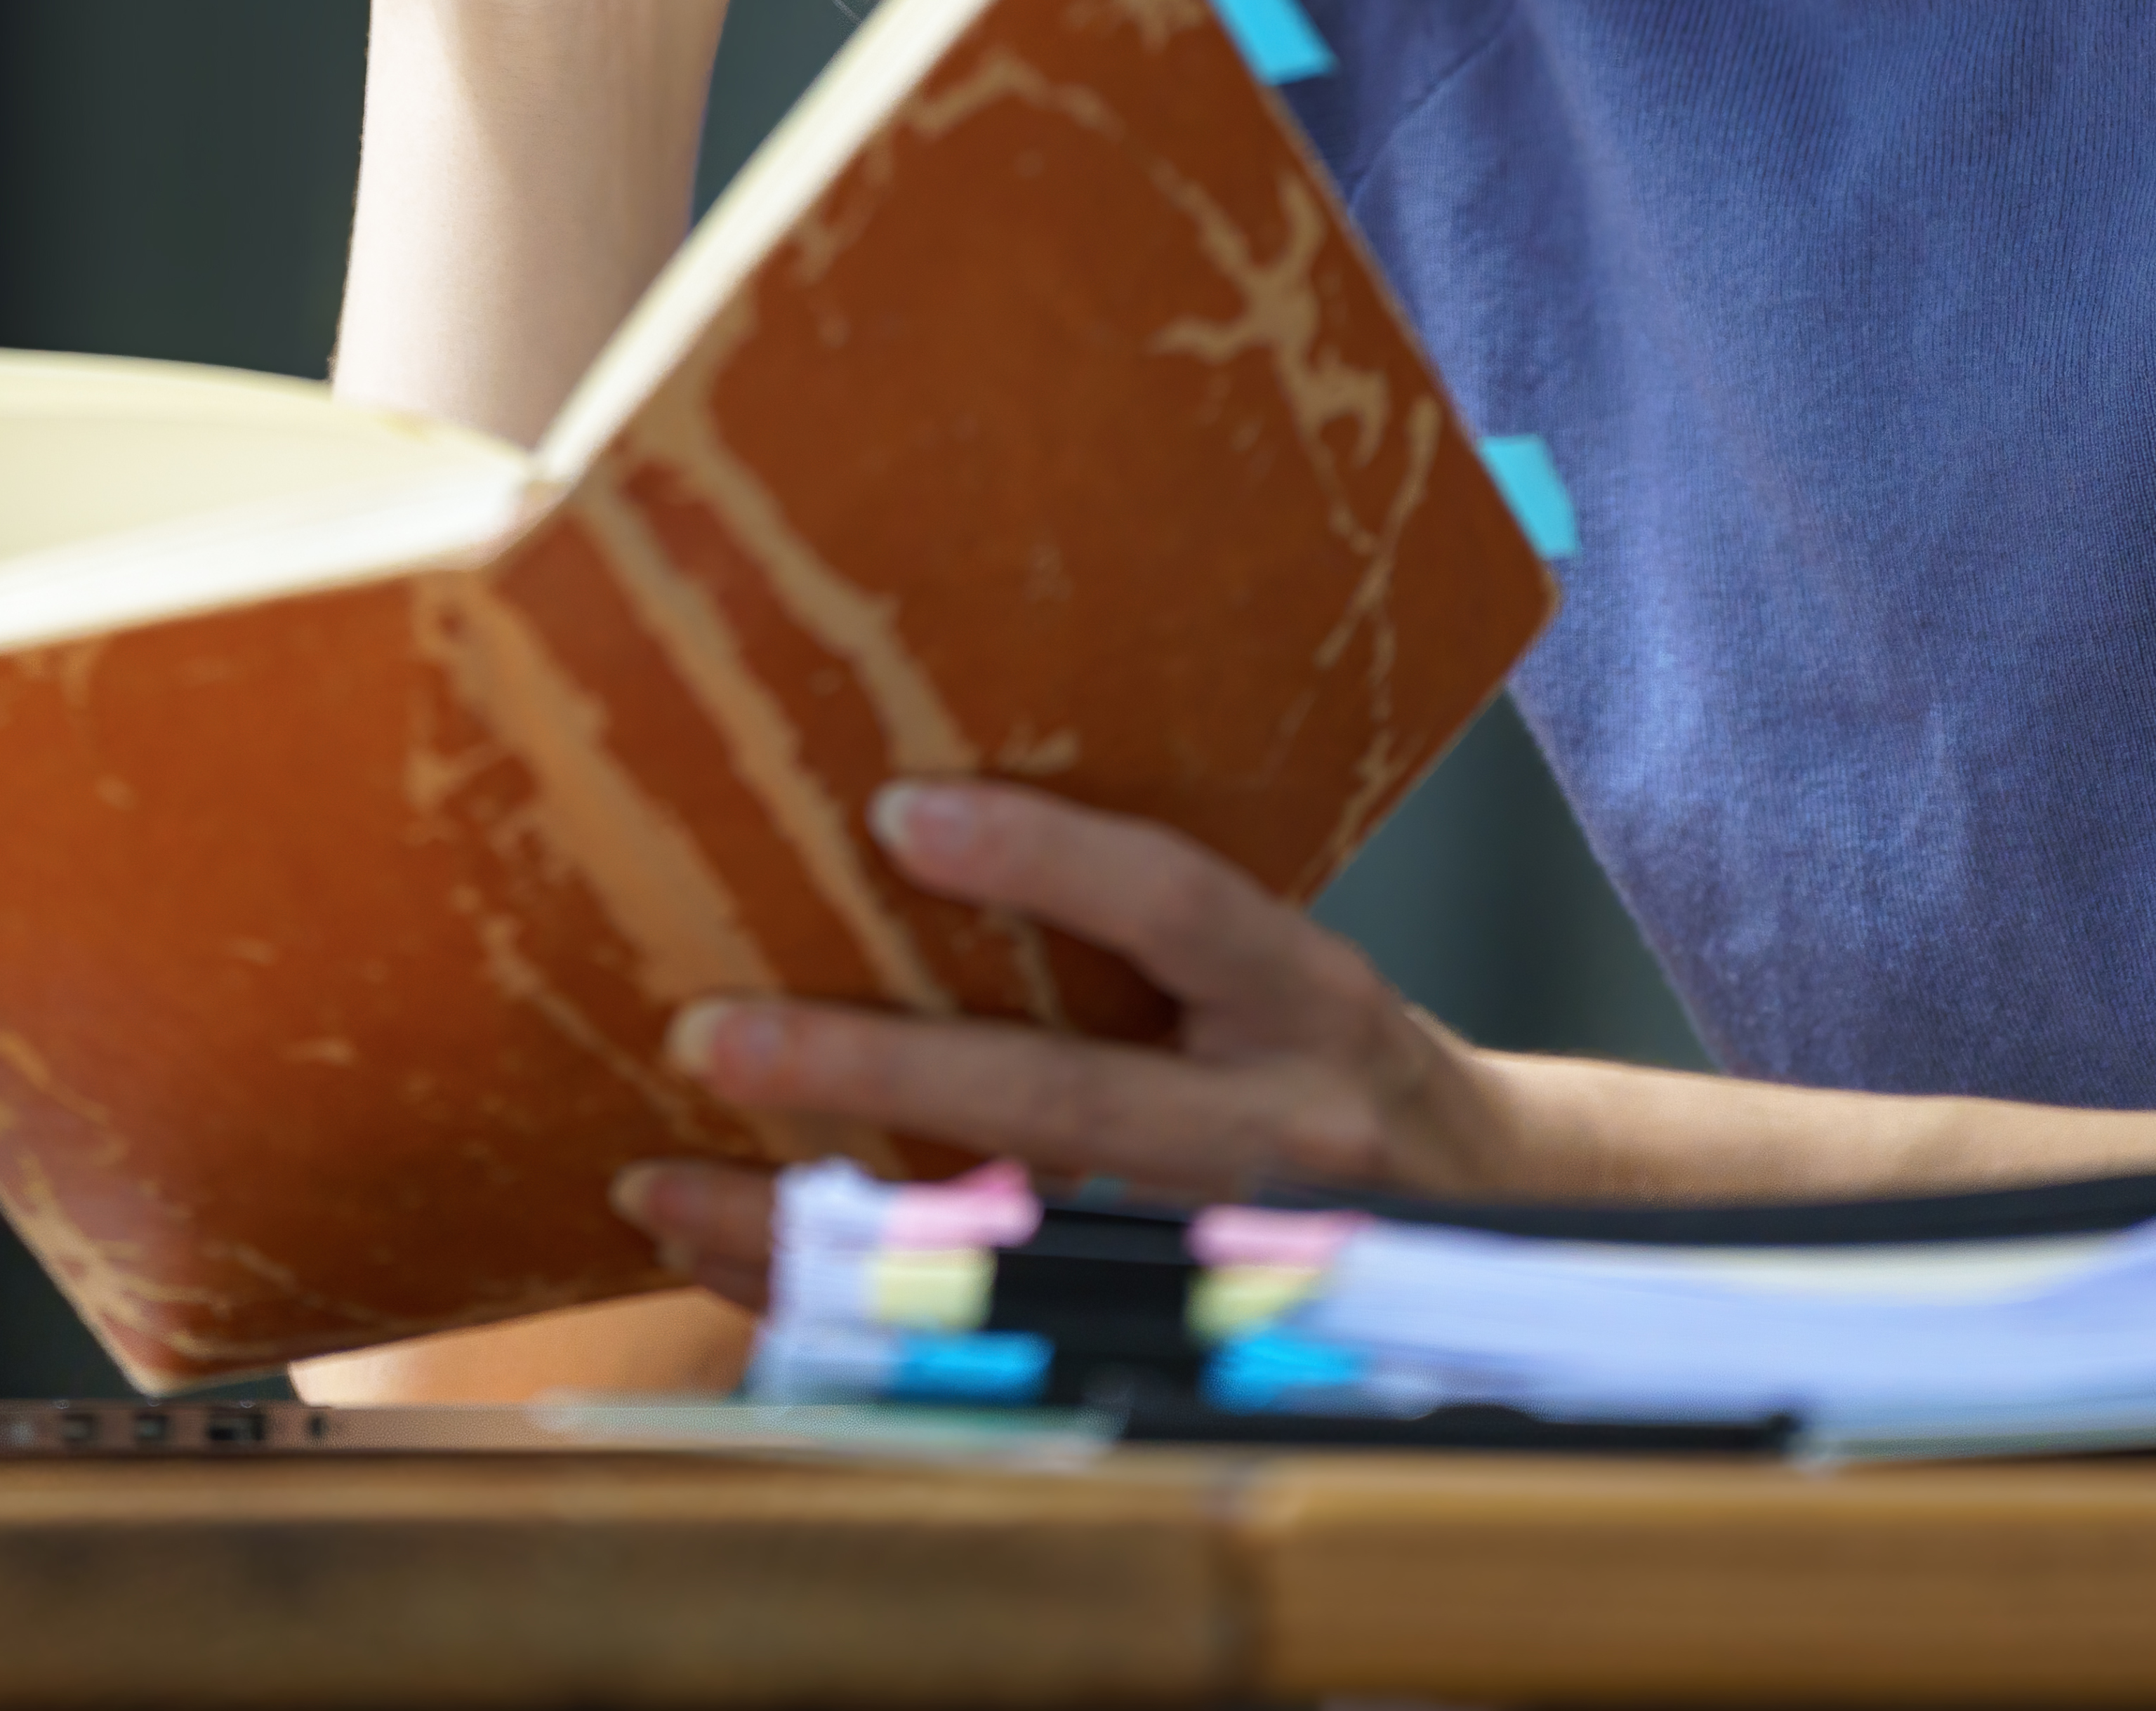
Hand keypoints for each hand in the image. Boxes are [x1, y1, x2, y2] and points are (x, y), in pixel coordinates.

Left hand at [609, 782, 1526, 1304]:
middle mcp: (1276, 1129)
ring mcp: (1229, 1257)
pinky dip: (849, 1305)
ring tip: (660, 1183)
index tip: (897, 815)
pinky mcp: (1174, 1339)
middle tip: (712, 1037)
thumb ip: (1149, 918)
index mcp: (1307, 996)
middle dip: (877, 1077)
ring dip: (817, 1224)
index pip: (1179, 909)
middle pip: (1063, 1103)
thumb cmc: (1328, 1052)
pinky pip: (983, 1330)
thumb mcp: (1280, 963)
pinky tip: (732, 1261)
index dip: (1046, 860)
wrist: (1495, 1210)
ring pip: (1000, 1247)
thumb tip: (908, 825)